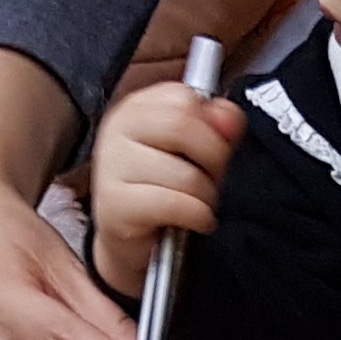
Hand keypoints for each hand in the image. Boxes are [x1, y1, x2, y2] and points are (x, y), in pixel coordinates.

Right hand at [89, 82, 241, 302]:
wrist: (131, 241)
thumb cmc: (165, 191)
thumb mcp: (196, 153)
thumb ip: (217, 127)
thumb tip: (229, 116)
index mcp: (137, 108)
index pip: (185, 98)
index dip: (212, 128)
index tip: (211, 151)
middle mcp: (117, 129)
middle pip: (183, 127)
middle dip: (212, 160)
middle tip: (210, 181)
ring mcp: (111, 165)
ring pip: (184, 173)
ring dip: (206, 196)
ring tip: (199, 205)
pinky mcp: (115, 204)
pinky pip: (174, 204)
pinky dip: (197, 216)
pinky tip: (195, 221)